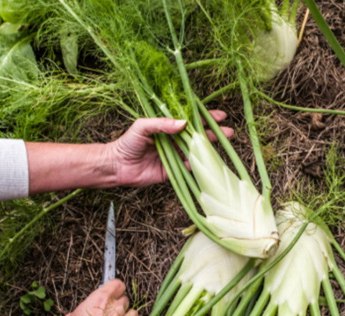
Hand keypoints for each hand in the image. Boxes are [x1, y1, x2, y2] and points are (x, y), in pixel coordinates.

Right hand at [35, 279, 137, 315]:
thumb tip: (86, 311)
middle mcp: (115, 309)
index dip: (114, 288)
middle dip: (117, 303)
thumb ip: (84, 309)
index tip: (110, 291)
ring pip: (132, 312)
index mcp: (101, 299)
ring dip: (126, 315)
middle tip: (107, 310)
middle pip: (124, 298)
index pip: (117, 283)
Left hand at [106, 111, 233, 187]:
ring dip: (209, 149)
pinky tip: (205, 162)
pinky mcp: (173, 171)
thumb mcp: (143, 126)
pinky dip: (197, 166)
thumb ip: (162, 123)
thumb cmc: (127, 143)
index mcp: (167, 127)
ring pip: (195, 152)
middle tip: (228, 131)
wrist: (116, 166)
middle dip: (213, 133)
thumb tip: (183, 123)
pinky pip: (188, 168)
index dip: (205, 117)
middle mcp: (173, 141)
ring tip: (222, 145)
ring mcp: (174, 156)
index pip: (190, 120)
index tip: (219, 115)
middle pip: (197, 136)